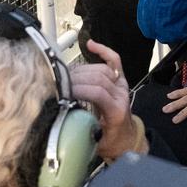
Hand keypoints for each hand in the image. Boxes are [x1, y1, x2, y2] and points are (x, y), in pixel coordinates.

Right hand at [70, 40, 140, 160]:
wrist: (126, 140)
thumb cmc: (110, 142)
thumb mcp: (94, 142)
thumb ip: (81, 129)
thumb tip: (61, 115)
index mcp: (116, 111)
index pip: (97, 92)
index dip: (79, 90)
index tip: (63, 93)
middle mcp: (121, 95)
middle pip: (98, 78)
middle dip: (76, 79)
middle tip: (60, 86)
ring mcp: (121, 86)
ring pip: (101, 69)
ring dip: (81, 71)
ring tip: (67, 78)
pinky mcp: (120, 80)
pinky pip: (113, 60)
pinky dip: (102, 50)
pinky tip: (90, 45)